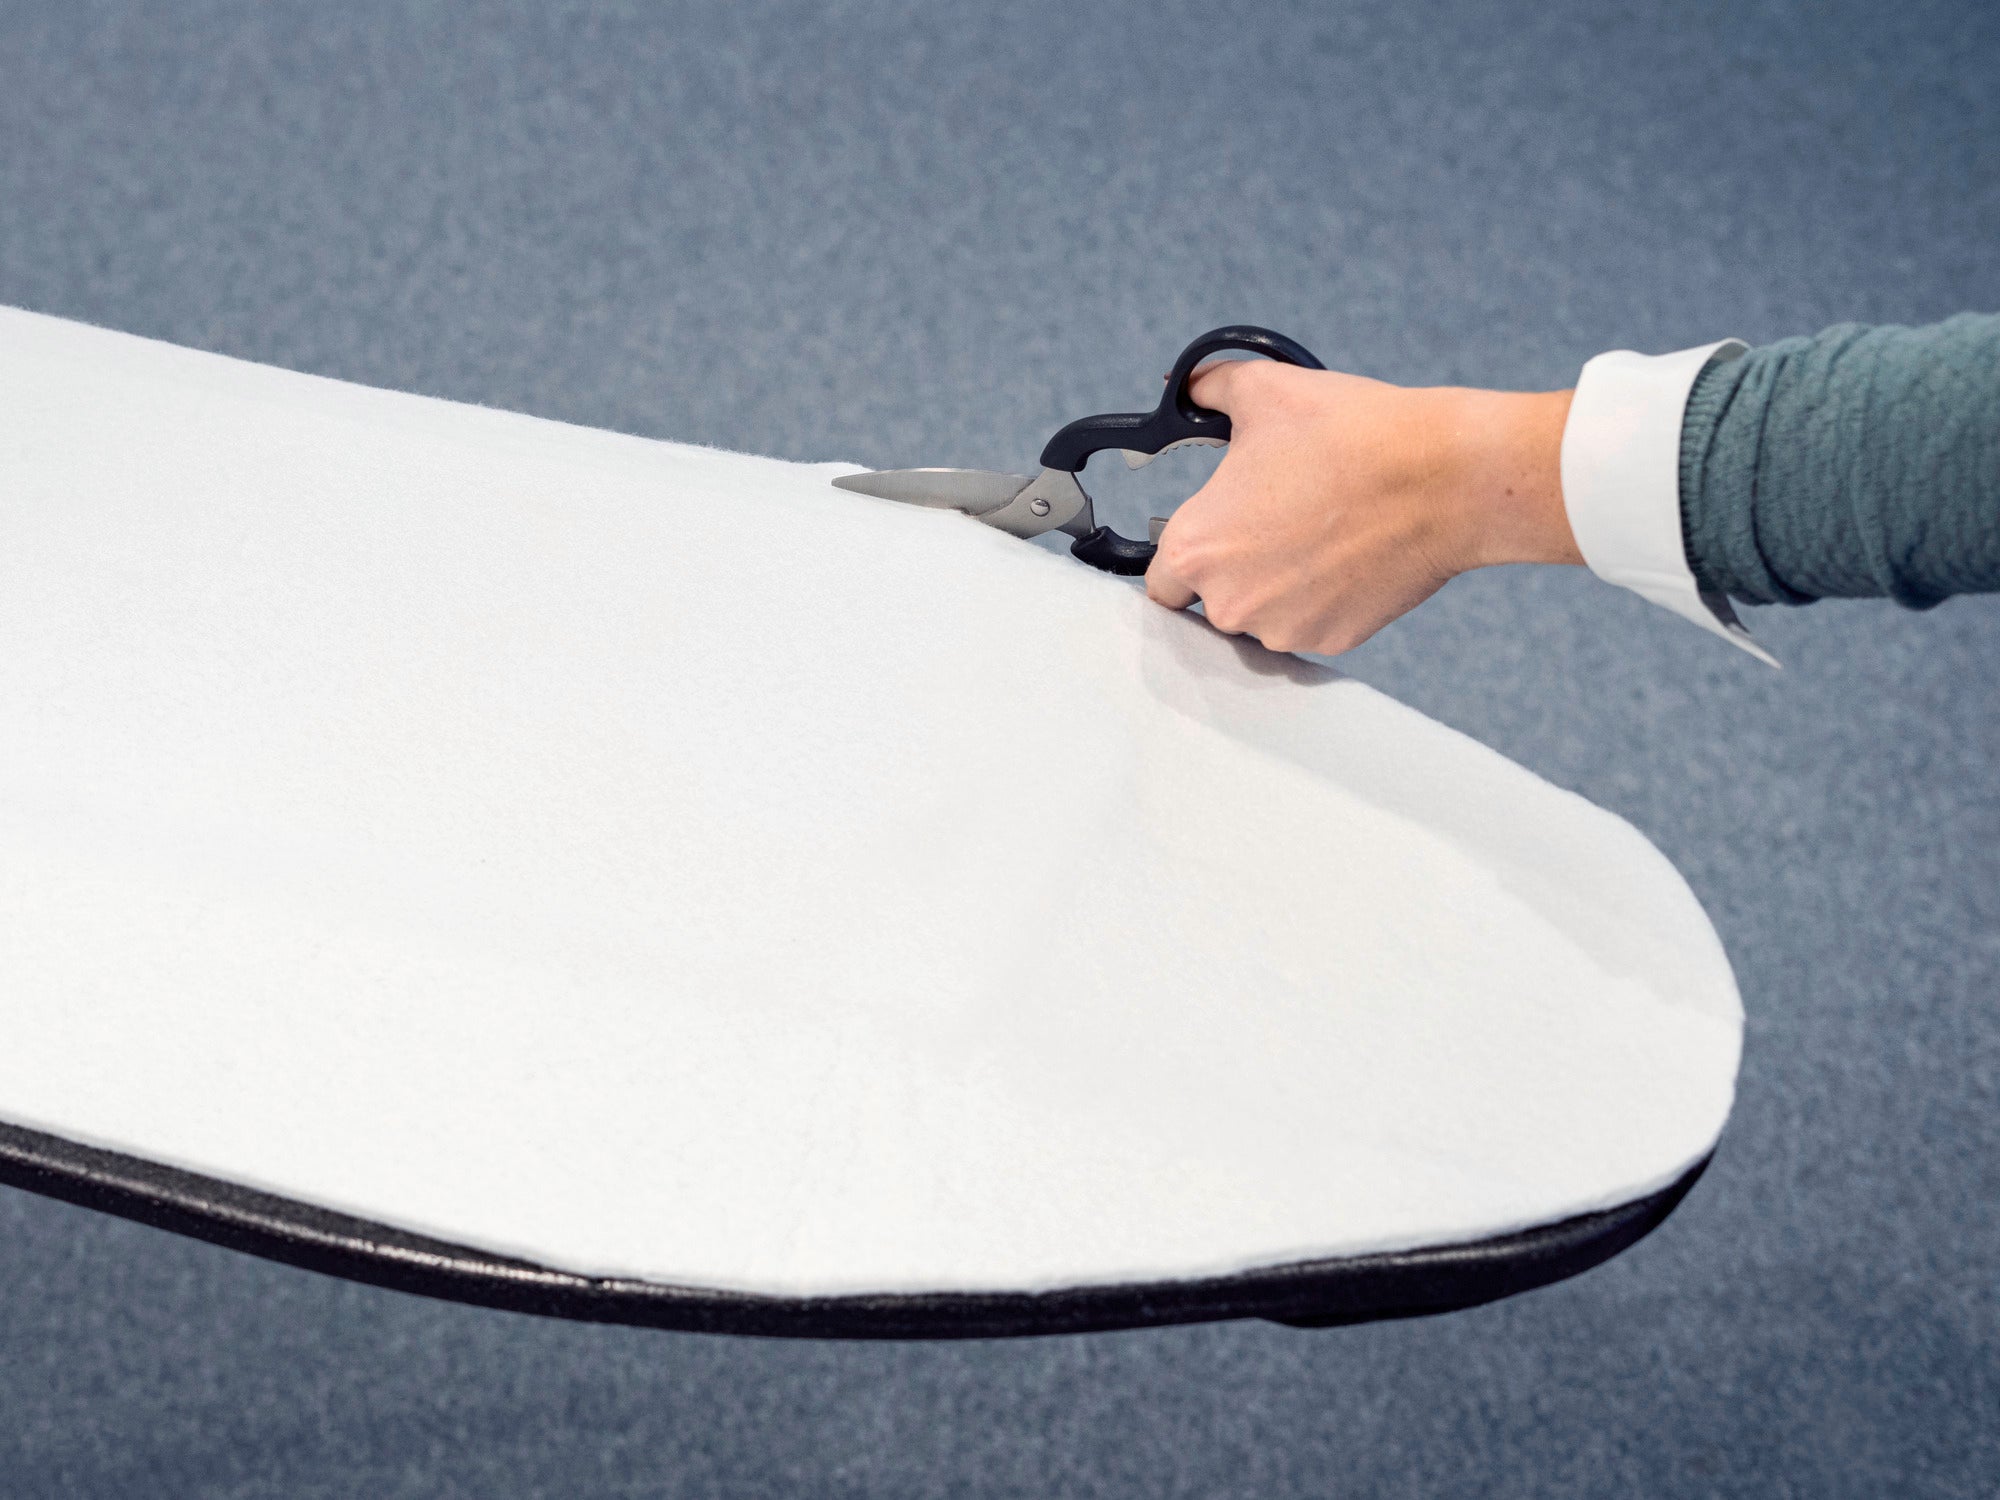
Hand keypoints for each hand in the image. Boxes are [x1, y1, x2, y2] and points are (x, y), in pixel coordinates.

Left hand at [1143, 360, 1581, 654]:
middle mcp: (1230, 603)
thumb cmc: (1353, 436)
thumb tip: (1194, 389)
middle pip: (1211, 600)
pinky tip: (1345, 556)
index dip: (1185, 554)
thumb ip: (1208, 390)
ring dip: (1277, 587)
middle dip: (1235, 568)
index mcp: (1196, 549)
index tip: (1212, 536)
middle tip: (1276, 523)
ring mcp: (1283, 629)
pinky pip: (1308, 625)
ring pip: (1261, 616)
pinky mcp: (1332, 641)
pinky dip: (1320, 600)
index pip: (1161, 579)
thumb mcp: (1264, 390)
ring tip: (1317, 532)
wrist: (1442, 477)